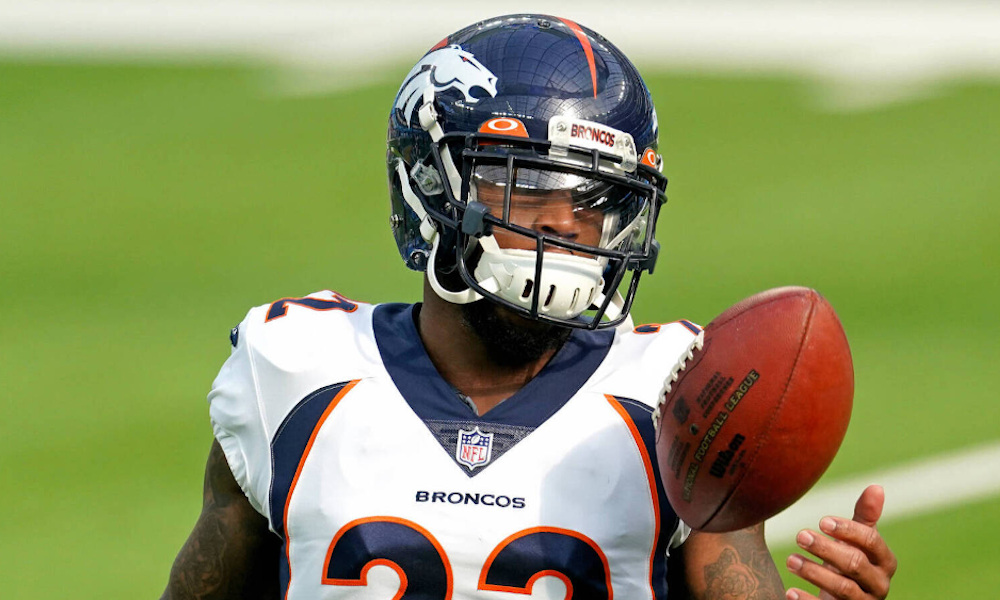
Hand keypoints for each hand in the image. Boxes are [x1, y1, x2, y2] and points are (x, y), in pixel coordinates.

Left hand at [784, 485, 897, 599]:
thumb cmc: (850, 565)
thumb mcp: (857, 543)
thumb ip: (865, 518)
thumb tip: (876, 486)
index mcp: (885, 562)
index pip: (871, 541)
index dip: (848, 530)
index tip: (822, 521)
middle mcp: (879, 585)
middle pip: (855, 564)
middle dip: (826, 549)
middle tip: (800, 535)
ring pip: (842, 589)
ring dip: (814, 572)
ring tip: (790, 560)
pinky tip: (789, 592)